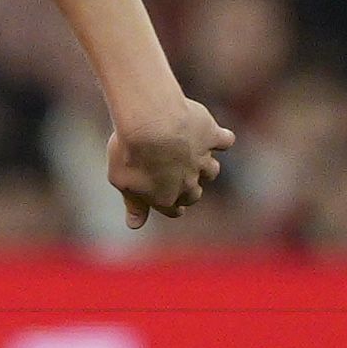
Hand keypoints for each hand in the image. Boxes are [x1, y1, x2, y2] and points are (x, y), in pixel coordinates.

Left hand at [105, 94, 232, 226]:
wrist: (151, 122)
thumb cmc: (130, 151)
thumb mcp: (121, 180)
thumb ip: (133, 203)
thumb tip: (135, 225)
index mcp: (165, 197)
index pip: (174, 210)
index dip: (171, 206)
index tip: (169, 202)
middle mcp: (188, 182)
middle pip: (194, 194)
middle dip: (188, 189)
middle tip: (178, 176)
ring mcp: (202, 159)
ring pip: (212, 170)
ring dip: (205, 166)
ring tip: (195, 156)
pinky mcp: (212, 136)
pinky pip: (225, 141)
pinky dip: (222, 139)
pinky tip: (214, 135)